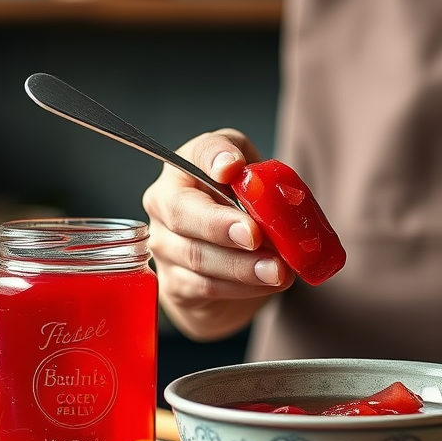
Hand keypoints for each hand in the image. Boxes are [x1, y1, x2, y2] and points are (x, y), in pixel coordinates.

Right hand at [142, 129, 292, 339]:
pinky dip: (241, 287)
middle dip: (220, 225)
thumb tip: (272, 196)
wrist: (227, 258)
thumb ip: (265, 181)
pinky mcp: (175, 283)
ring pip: (197, 255)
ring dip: (241, 265)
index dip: (214, 158)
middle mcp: (165, 200)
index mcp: (190, 165)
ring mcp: (165, 243)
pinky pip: (206, 286)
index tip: (232, 168)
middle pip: (182, 210)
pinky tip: (268, 283)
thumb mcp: (257, 183)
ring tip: (276, 269)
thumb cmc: (242, 208)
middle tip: (255, 235)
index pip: (198, 153)